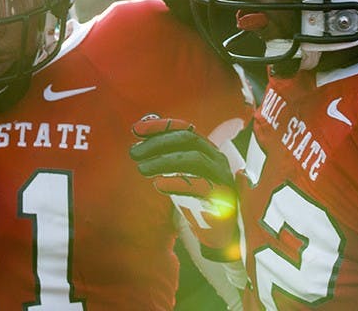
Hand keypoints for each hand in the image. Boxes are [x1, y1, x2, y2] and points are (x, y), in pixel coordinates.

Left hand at [130, 115, 240, 261]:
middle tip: (134, 153)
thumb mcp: (181, 173)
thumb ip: (166, 153)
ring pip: (195, 159)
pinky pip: (201, 186)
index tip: (135, 130)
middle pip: (188, 139)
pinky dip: (179, 183)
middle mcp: (217, 159)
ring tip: (142, 168)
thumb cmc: (197, 199)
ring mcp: (222, 177)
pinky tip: (159, 184)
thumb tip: (141, 129)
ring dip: (164, 161)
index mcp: (207, 149)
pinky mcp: (223, 199)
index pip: (184, 129)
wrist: (220, 232)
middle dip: (158, 143)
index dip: (160, 126)